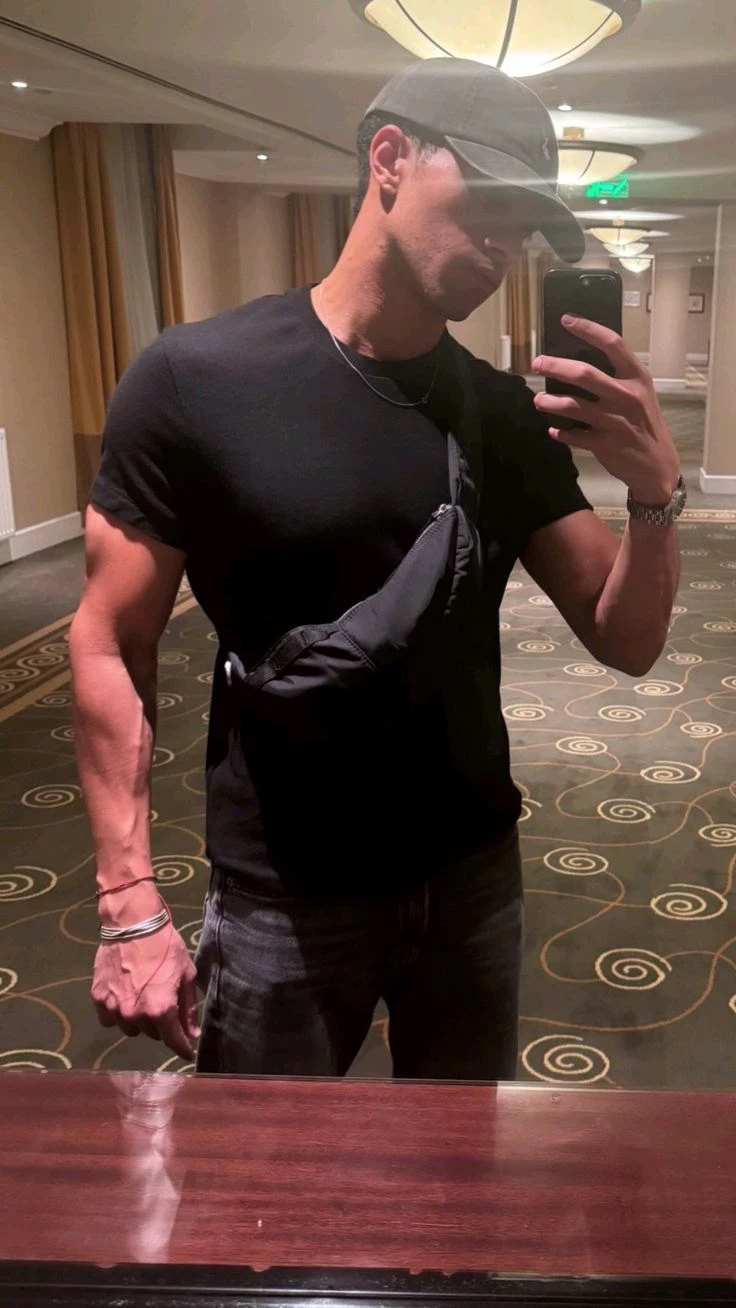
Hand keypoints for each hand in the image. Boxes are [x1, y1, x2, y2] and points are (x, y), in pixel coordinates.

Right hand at [92, 884, 199, 1061]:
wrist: (132, 923)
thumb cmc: (165, 946)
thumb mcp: (186, 974)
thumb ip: (188, 1007)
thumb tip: (191, 1034)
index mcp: (161, 1009)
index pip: (173, 1040)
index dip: (182, 1048)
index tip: (187, 1053)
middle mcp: (136, 1014)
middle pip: (153, 1033)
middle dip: (161, 1024)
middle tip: (164, 1002)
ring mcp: (115, 1008)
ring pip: (131, 1028)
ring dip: (139, 1020)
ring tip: (142, 997)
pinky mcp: (98, 999)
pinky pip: (110, 1019)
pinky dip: (118, 1013)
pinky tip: (124, 996)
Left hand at [532, 315, 680, 505]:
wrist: (658, 465)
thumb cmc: (645, 423)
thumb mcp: (640, 394)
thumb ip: (618, 378)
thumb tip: (579, 364)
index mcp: (637, 378)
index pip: (612, 344)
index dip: (588, 329)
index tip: (566, 320)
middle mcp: (627, 396)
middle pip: (585, 374)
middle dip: (556, 366)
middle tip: (537, 363)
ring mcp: (615, 421)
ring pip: (573, 406)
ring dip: (550, 402)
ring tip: (538, 400)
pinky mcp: (605, 444)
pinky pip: (574, 435)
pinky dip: (561, 432)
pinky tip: (553, 430)